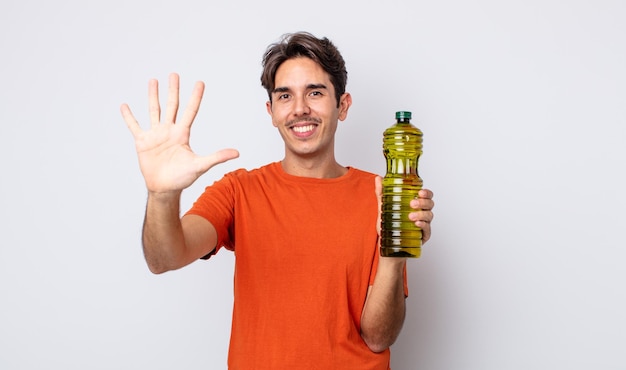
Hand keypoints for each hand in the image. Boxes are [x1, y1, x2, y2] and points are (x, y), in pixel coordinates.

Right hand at [121, 73, 238, 193]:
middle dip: (173, 90)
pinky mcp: (143, 142)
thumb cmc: (182, 178)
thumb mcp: (200, 165)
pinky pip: (134, 126)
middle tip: (174, 74)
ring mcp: (155, 135)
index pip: (190, 111)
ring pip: (154, 111)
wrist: (165, 188)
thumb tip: (237, 153)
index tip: (200, 82)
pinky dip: (129, 117)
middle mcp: (169, 130)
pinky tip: (125, 106)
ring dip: (153, 96)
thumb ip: (217, 157)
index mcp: (183, 134)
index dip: (195, 97)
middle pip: (172, 106)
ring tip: (153, 81)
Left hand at [374, 177, 434, 243]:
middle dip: (423, 202)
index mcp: (416, 204)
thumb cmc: (389, 226)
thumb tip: (378, 178)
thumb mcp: (384, 208)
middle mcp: (422, 213)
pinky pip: (427, 229)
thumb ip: (382, 193)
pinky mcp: (423, 236)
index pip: (426, 195)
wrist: (387, 245)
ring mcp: (424, 224)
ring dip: (421, 214)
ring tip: (411, 216)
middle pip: (430, 204)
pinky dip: (423, 225)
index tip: (420, 192)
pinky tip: (416, 223)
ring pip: (429, 215)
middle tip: (412, 204)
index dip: (426, 192)